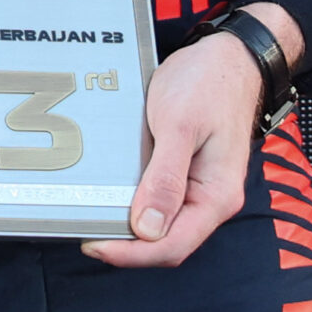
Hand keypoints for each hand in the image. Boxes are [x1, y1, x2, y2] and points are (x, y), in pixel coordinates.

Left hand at [85, 3, 301, 268]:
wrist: (228, 57)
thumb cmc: (208, 85)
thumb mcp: (180, 127)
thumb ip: (166, 179)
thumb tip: (147, 229)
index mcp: (217, 196)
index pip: (173, 245)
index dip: (132, 254)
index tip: (93, 245)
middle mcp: (210, 200)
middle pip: (167, 241)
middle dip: (126, 246)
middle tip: (83, 231)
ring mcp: (199, 187)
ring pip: (162, 224)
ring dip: (129, 227)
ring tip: (91, 217)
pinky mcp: (186, 173)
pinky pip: (160, 200)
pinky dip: (135, 203)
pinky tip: (110, 195)